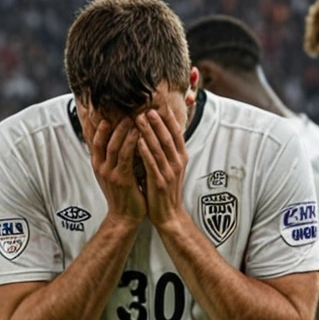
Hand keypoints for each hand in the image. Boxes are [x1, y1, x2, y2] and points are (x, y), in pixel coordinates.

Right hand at [83, 112, 144, 224]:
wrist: (124, 217)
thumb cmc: (122, 194)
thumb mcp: (112, 173)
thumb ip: (112, 157)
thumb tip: (115, 138)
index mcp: (98, 164)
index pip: (92, 140)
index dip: (93, 124)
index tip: (95, 108)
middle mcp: (100, 167)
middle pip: (101, 140)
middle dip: (110, 123)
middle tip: (119, 109)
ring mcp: (110, 173)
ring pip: (114, 146)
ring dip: (122, 130)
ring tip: (132, 117)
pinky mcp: (122, 179)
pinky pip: (126, 157)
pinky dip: (131, 143)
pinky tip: (138, 134)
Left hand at [135, 106, 188, 229]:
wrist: (169, 215)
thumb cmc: (165, 190)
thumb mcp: (170, 168)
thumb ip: (167, 151)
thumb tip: (161, 132)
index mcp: (180, 157)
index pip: (176, 133)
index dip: (169, 118)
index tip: (160, 104)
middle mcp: (177, 162)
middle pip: (168, 137)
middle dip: (158, 121)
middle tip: (148, 107)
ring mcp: (169, 172)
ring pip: (159, 147)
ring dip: (150, 131)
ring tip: (140, 118)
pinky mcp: (160, 182)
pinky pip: (152, 163)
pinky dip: (145, 151)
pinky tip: (138, 141)